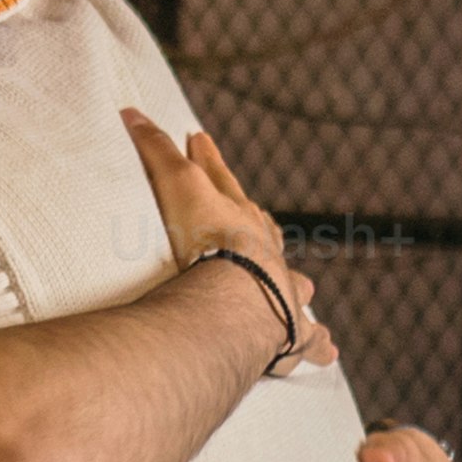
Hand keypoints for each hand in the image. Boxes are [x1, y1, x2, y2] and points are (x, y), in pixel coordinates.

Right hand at [126, 110, 325, 371]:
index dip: (208, 159)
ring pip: (294, 282)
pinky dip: (318, 344)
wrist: (244, 297)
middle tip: (254, 213)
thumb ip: (156, 151)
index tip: (201, 140)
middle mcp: (268, 252)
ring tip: (300, 285)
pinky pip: (307, 339)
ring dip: (293, 283)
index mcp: (239, 217)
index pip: (220, 179)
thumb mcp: (180, 187)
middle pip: (262, 227)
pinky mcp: (291, 333)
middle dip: (254, 218)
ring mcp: (283, 292)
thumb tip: (132, 110)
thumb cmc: (210, 243)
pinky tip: (328, 351)